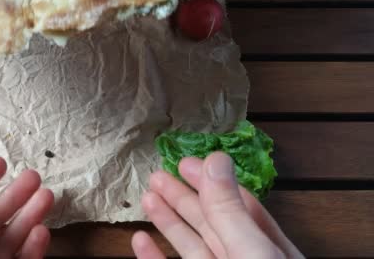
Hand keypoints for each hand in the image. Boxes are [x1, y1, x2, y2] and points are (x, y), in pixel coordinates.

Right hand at [133, 152, 303, 258]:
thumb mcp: (252, 251)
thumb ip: (229, 209)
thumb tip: (215, 158)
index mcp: (269, 248)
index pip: (238, 205)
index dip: (211, 181)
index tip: (186, 161)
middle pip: (209, 222)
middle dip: (183, 197)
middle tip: (157, 175)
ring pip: (189, 245)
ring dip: (167, 221)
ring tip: (147, 197)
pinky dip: (154, 256)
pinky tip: (139, 240)